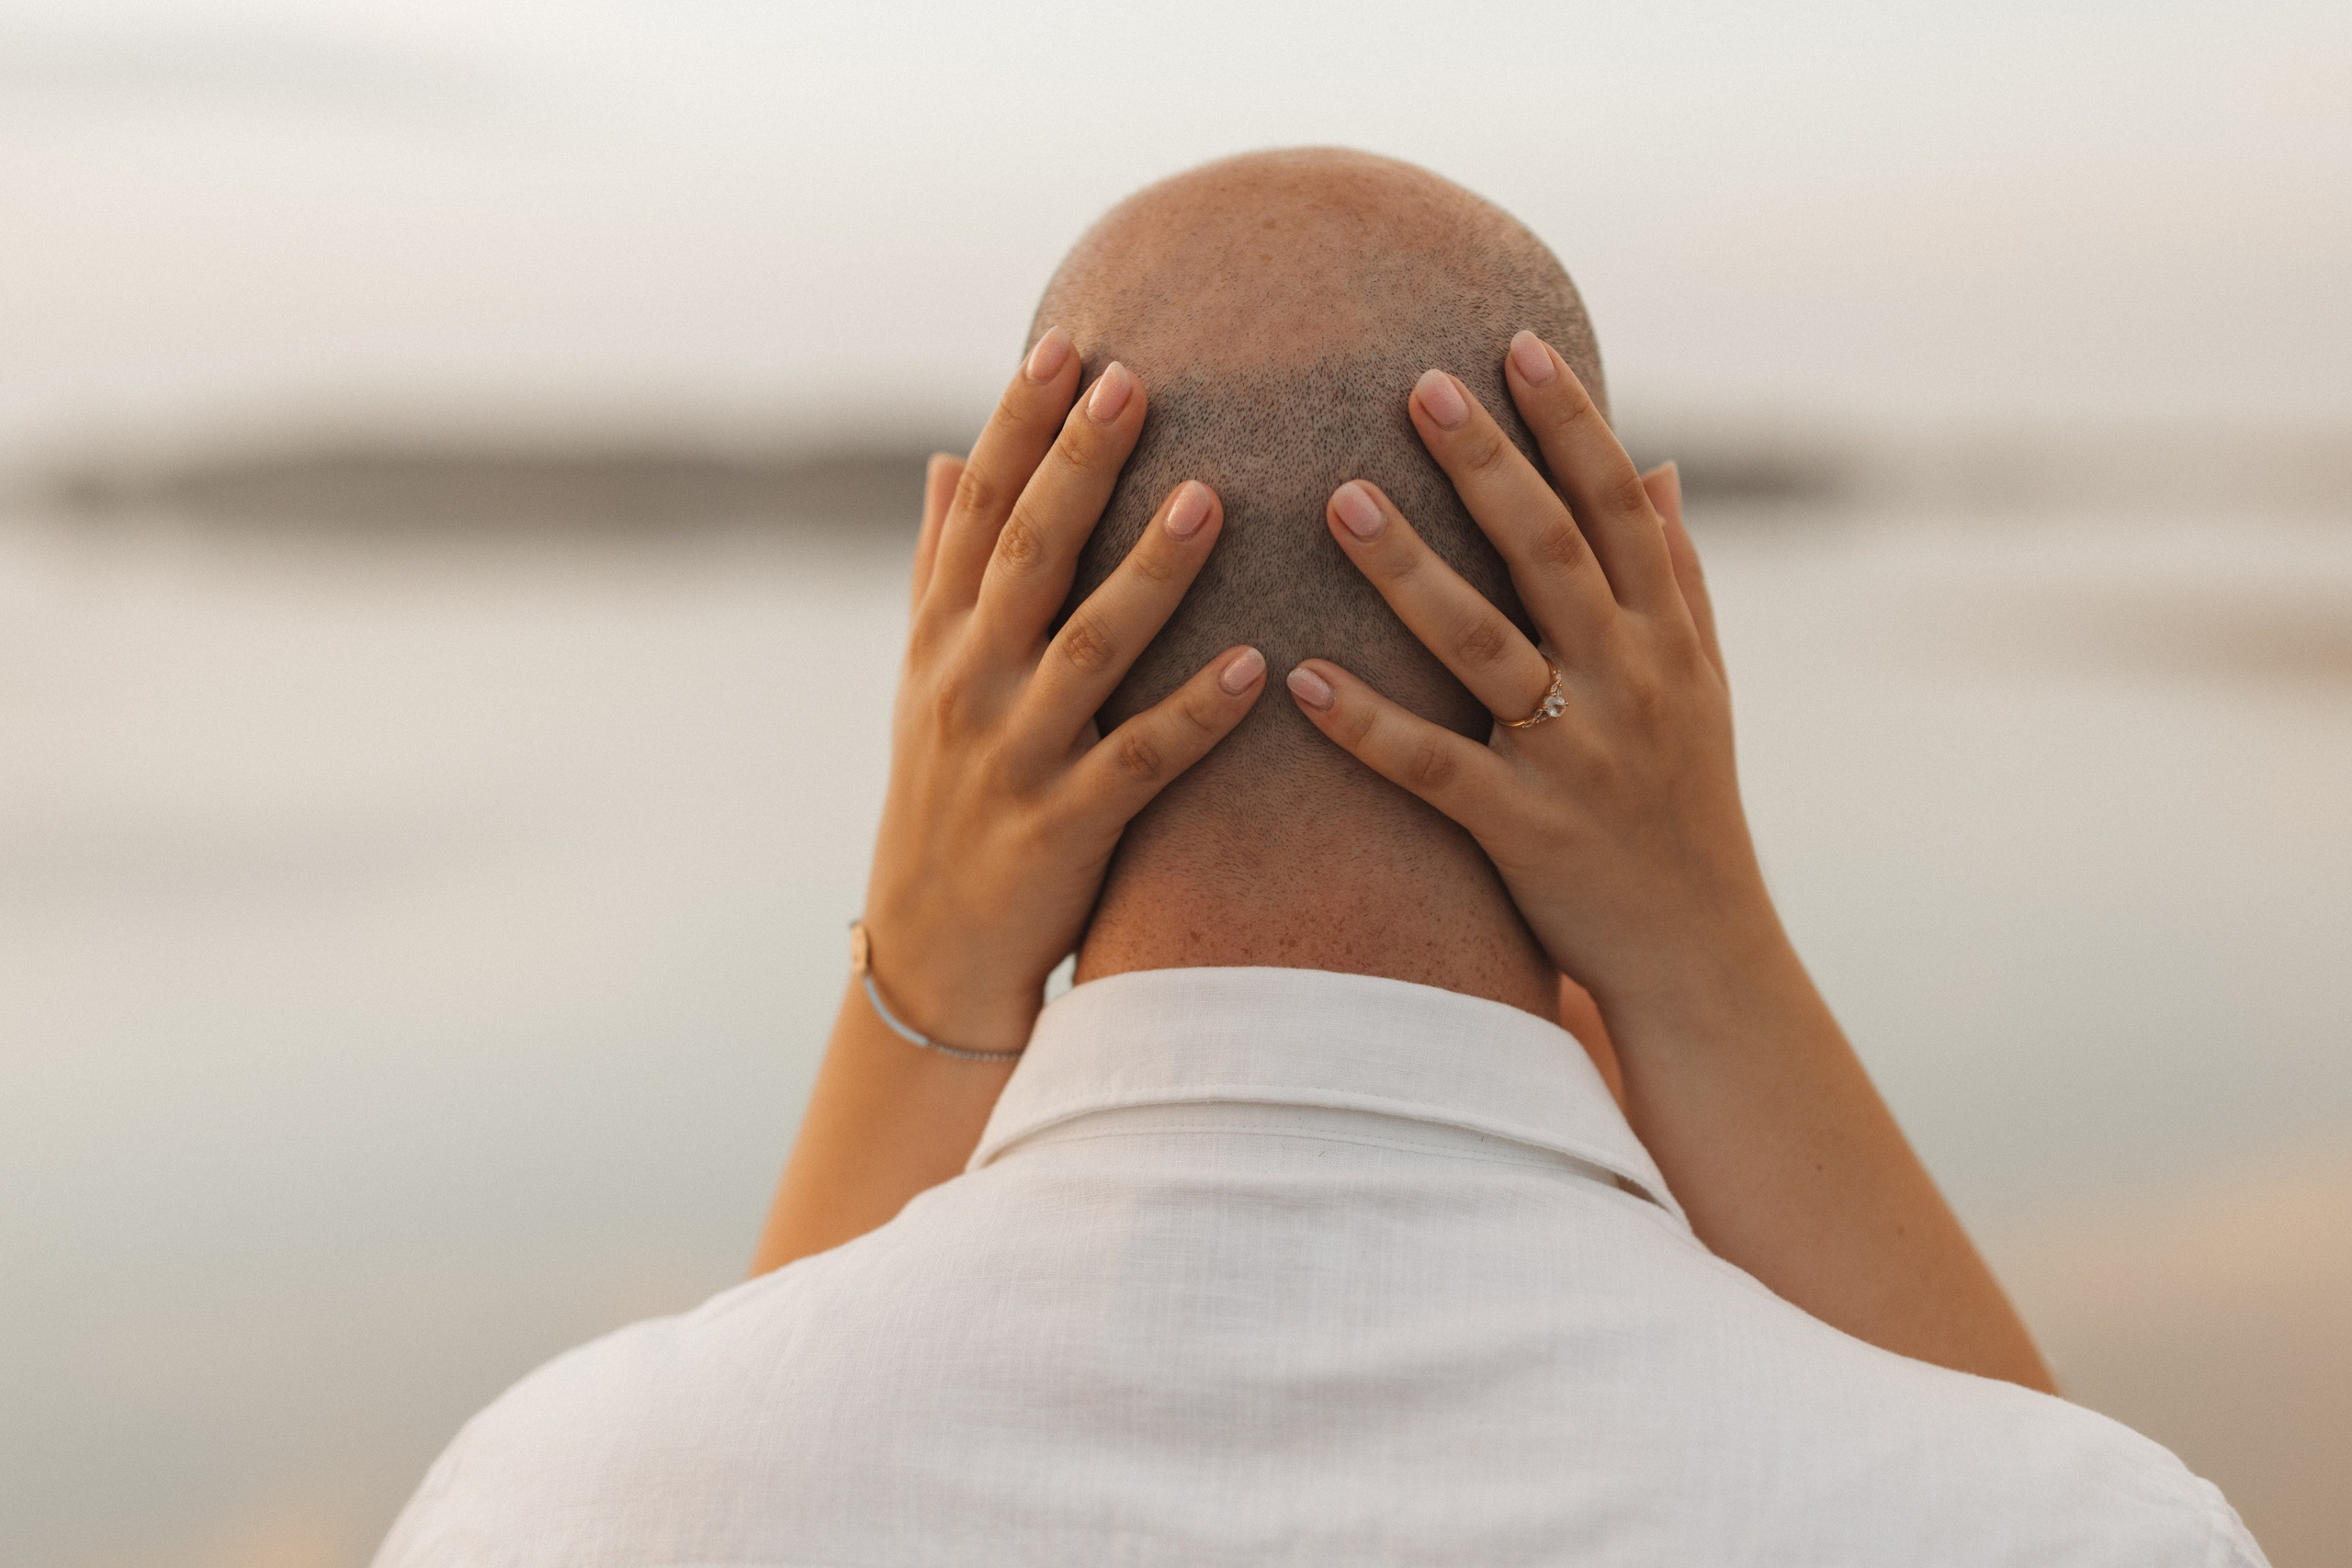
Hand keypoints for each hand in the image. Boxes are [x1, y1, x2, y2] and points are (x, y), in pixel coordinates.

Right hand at [862, 329, 1267, 1051]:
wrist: (932, 946)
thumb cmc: (942, 792)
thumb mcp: (922, 676)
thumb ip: (940, 565)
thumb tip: (949, 456)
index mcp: (942, 634)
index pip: (979, 511)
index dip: (1018, 427)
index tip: (1065, 347)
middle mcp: (969, 681)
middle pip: (1028, 556)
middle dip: (1078, 466)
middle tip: (1134, 380)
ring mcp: (1014, 755)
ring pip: (1087, 649)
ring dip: (1148, 575)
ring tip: (1212, 499)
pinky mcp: (1063, 825)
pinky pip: (1139, 763)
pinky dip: (1194, 715)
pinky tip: (1255, 668)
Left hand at [1285, 330, 1763, 1016]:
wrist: (1701, 953)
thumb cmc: (1687, 807)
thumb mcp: (1703, 684)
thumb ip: (1679, 573)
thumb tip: (1660, 467)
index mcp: (1667, 637)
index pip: (1617, 509)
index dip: (1570, 424)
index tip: (1514, 345)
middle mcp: (1629, 682)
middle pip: (1550, 553)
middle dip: (1485, 464)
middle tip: (1414, 382)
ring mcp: (1575, 757)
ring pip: (1485, 646)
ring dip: (1410, 571)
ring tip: (1338, 498)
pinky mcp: (1523, 830)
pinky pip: (1432, 767)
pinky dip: (1366, 722)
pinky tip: (1299, 677)